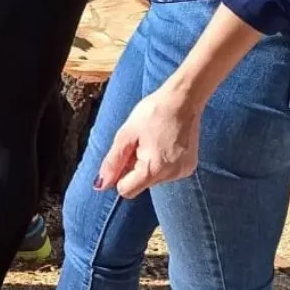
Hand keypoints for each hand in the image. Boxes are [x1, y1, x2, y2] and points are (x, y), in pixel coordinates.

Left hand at [95, 83, 201, 198]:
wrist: (182, 99)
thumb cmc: (152, 113)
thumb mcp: (125, 135)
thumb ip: (112, 162)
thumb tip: (100, 185)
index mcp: (153, 169)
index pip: (126, 190)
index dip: (120, 175)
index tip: (125, 156)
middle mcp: (171, 175)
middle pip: (140, 184)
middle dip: (134, 168)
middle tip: (140, 144)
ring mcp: (182, 172)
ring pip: (153, 179)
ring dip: (148, 165)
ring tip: (153, 141)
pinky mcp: (189, 167)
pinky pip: (166, 174)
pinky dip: (161, 163)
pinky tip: (164, 144)